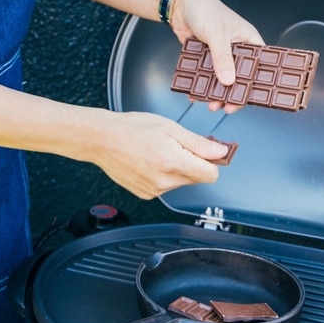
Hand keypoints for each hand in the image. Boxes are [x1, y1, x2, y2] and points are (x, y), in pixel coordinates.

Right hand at [94, 110, 230, 198]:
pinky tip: (149, 160)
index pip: (211, 174)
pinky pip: (165, 186)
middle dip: (191, 162)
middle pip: (196, 178)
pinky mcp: (145, 194)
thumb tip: (221, 151)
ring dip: (176, 168)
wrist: (102, 139)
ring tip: (157, 150)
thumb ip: (198, 143)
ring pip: (180, 182)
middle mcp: (165, 182)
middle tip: (175, 144)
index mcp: (174, 164)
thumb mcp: (170, 127)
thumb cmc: (132, 128)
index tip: (204, 149)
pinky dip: (162, 174)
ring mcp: (154, 191)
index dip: (210, 160)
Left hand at [170, 0, 263, 111]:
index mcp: (248, 40)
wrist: (179, 4)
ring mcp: (221, 54)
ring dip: (217, 91)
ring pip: (222, 78)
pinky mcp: (206, 57)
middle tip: (225, 107)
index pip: (258, 66)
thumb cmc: (204, 9)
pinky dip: (203, 84)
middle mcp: (237, 49)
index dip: (254, 83)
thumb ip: (222, 57)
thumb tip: (229, 80)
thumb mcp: (216, 34)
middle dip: (232, 92)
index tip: (247, 99)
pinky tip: (196, 94)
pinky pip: (207, 74)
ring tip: (210, 104)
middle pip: (240, 76)